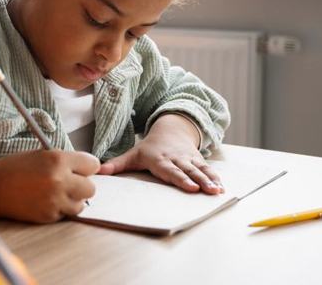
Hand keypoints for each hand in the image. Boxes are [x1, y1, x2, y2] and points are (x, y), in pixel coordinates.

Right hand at [0, 150, 99, 222]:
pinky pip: (65, 214)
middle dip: (82, 186)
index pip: (93, 165)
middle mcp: (59, 179)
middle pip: (91, 188)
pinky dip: (59, 209)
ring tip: (57, 194)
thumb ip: (66, 161)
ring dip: (72, 200)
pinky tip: (45, 201)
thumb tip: (88, 170)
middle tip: (70, 184)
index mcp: (59, 159)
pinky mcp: (48, 215)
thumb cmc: (17, 167)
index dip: (87, 167)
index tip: (82, 170)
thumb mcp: (43, 155)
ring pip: (80, 205)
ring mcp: (54, 199)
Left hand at [98, 114, 223, 194]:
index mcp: (160, 159)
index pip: (170, 171)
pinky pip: (208, 169)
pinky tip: (222, 188)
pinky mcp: (198, 160)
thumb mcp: (133, 154)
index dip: (179, 179)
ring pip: (200, 170)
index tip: (189, 188)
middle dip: (198, 181)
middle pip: (188, 171)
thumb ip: (117, 165)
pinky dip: (216, 178)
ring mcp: (189, 159)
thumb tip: (99, 172)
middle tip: (207, 191)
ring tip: (218, 191)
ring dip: (210, 181)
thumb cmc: (150, 148)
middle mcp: (176, 159)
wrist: (170, 130)